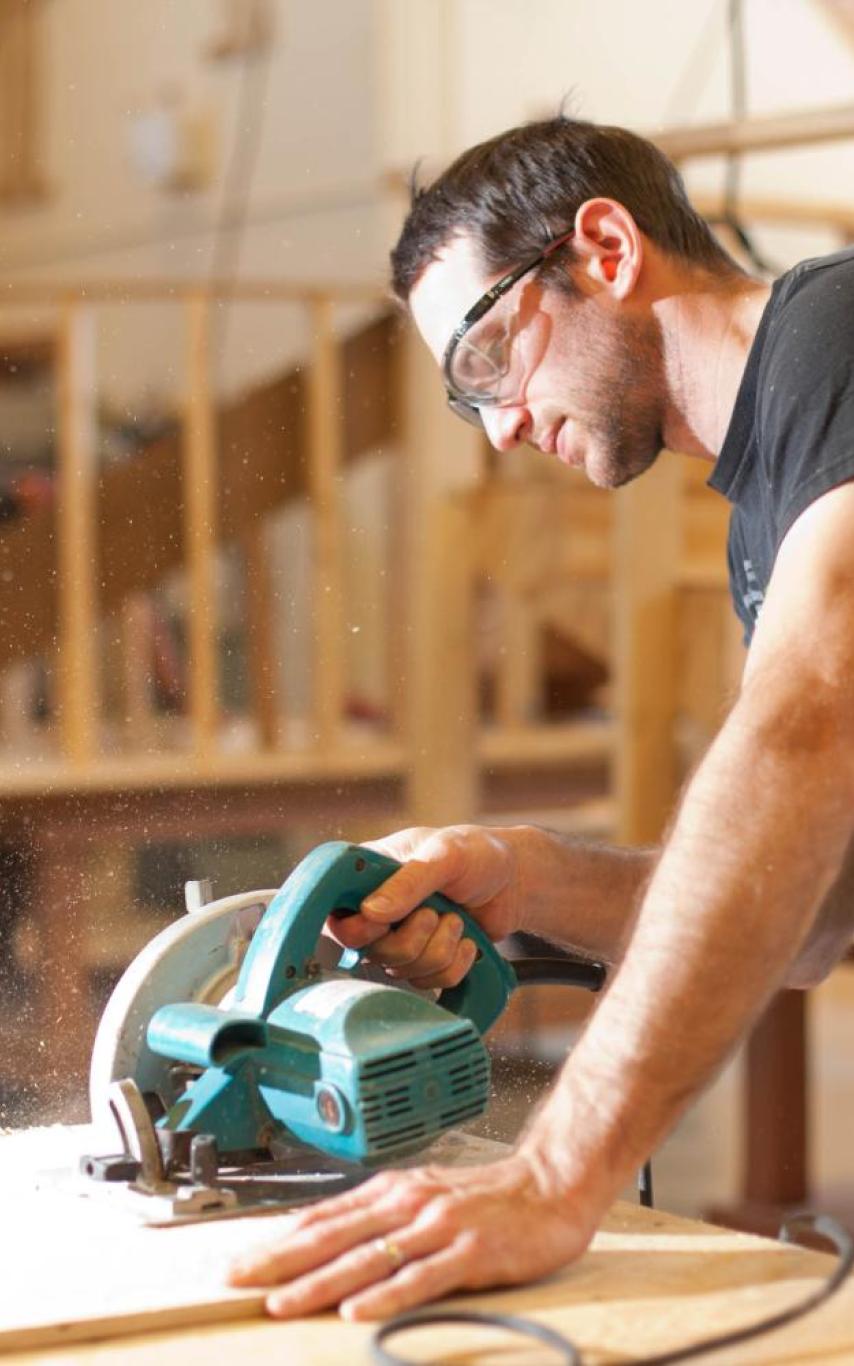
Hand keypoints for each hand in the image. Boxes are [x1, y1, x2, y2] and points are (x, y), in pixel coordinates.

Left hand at [227, 1153, 595, 1320]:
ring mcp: (438, 1227)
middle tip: (235, 1281)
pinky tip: (359, 1309)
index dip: (276, 1242)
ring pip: (367, 1258)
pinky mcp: (470, 1252)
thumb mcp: (422, 1197)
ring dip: (319, 1283)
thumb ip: (377, 1218)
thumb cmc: (485, 1198)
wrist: (551, 1185)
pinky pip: (421, 1278)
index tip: (236, 1263)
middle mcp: (408, 1204)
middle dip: (279, 1262)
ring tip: (281, 1304)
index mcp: (391, 1192)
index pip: (322, 1218)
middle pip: (332, 1237)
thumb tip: (322, 1238)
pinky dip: (386, 1295)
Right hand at [327, 825, 522, 988]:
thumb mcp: (445, 854)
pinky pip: (430, 982)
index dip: (357, 927)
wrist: (515, 882)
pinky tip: (466, 941)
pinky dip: (454, 964)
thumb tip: (369, 911)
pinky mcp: (424, 960)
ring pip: (401, 969)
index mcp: (368, 875)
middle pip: (370, 950)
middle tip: (435, 912)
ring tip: (456, 918)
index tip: (383, 921)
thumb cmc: (477, 854)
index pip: (335, 913)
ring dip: (439, 947)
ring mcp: (400, 936)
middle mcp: (377, 908)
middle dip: (411, 938)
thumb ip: (409, 881)